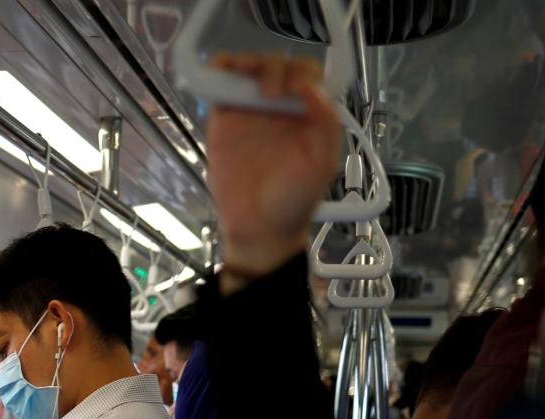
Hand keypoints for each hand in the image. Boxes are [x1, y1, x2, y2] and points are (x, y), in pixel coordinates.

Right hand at [205, 53, 339, 284]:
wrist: (259, 229)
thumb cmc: (294, 202)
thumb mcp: (322, 163)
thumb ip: (325, 122)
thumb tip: (311, 87)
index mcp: (308, 114)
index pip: (307, 74)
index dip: (302, 73)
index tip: (296, 91)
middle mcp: (279, 108)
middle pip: (278, 64)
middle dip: (275, 68)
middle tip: (271, 94)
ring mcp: (250, 112)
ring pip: (248, 68)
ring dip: (248, 63)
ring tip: (247, 80)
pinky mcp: (223, 120)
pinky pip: (219, 85)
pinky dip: (219, 69)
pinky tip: (223, 75)